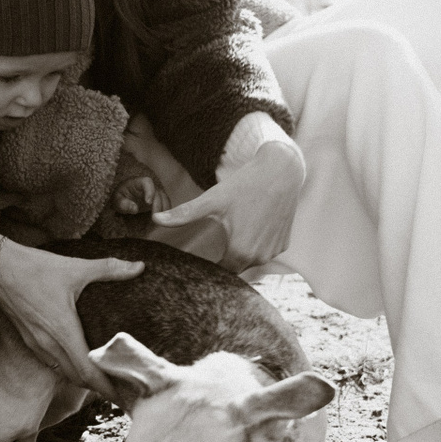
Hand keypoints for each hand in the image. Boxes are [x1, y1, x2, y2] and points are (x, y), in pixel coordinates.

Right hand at [0, 227, 141, 397]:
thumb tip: (140, 266)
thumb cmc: (35, 268)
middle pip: (78, 378)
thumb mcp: (76, 267)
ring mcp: (37, 344)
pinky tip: (79, 358)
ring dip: (84, 378)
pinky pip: (52, 362)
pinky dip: (69, 367)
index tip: (124, 396)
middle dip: (100, 387)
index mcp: (63, 332)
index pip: (88, 372)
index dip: (107, 387)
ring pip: (64, 372)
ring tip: (105, 377)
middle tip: (122, 389)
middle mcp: (49, 344)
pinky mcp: (29, 339)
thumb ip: (109, 269)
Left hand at [111, 173, 169, 216]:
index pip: (147, 182)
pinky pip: (166, 205)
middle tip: (154, 218)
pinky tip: (161, 221)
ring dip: (163, 210)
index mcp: (138, 182)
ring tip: (158, 222)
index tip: (148, 203)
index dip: (150, 191)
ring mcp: (157, 193)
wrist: (125, 199)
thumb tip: (135, 209)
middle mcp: (150, 186)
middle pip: (158, 193)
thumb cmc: (121, 198)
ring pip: (165, 199)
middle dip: (157, 205)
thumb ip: (123, 204)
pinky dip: (166, 213)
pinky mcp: (160, 201)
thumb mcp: (117, 201)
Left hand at [151, 139, 303, 272]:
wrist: (281, 171)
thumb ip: (184, 214)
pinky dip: (258, 243)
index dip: (209, 266)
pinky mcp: (284, 243)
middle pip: (235, 266)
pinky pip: (266, 250)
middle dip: (225, 257)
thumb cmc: (245, 185)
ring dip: (242, 250)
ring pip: (252, 259)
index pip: (219, 271)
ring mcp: (274, 251)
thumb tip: (155, 219)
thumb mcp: (213, 200)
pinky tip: (252, 227)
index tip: (201, 257)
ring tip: (235, 232)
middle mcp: (259, 257)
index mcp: (240, 252)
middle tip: (215, 242)